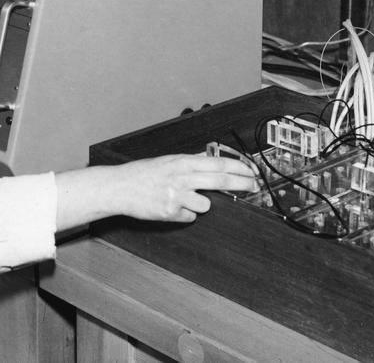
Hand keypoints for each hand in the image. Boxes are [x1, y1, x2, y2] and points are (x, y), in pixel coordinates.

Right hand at [55, 154, 257, 230]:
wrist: (119, 187)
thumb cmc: (142, 173)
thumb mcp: (167, 161)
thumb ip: (189, 161)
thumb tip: (209, 156)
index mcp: (181, 162)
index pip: (217, 163)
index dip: (238, 167)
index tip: (252, 171)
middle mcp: (181, 177)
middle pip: (220, 181)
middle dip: (241, 184)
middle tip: (254, 186)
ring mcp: (176, 195)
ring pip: (205, 205)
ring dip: (200, 204)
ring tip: (183, 198)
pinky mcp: (170, 212)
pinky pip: (188, 217)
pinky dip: (183, 213)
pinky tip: (170, 206)